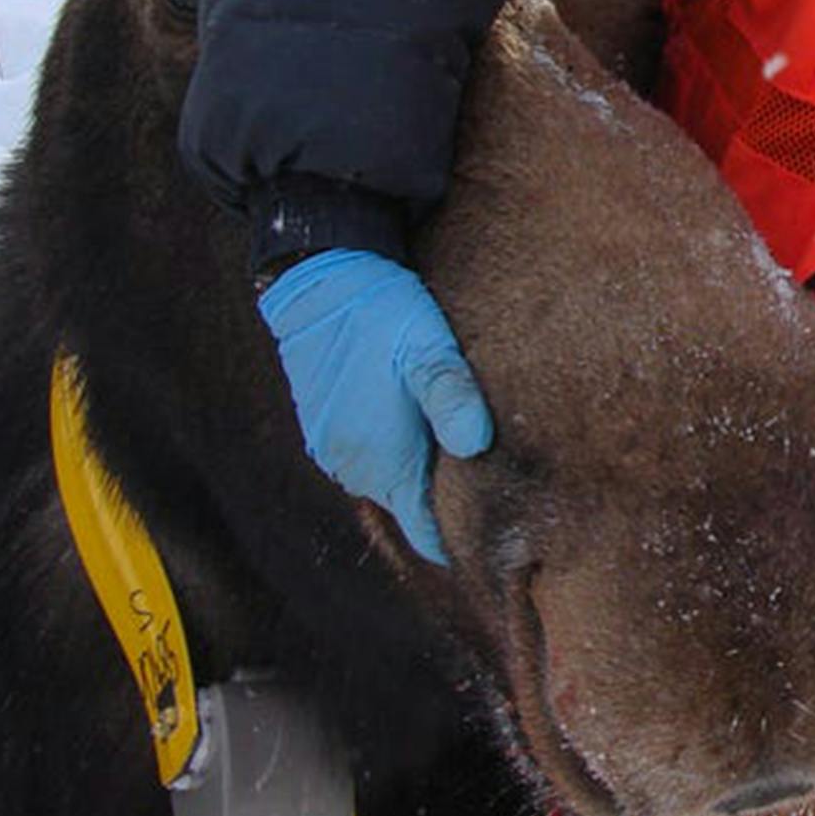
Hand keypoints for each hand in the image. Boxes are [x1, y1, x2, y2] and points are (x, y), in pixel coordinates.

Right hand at [257, 249, 494, 564]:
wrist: (318, 276)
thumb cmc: (379, 311)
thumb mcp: (427, 347)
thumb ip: (450, 395)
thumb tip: (475, 445)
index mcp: (382, 461)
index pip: (425, 532)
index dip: (459, 539)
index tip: (496, 537)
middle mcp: (352, 466)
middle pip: (407, 507)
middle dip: (442, 502)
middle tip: (489, 485)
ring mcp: (331, 449)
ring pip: (386, 480)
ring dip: (415, 471)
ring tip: (454, 448)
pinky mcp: (321, 427)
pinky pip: (365, 456)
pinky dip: (391, 449)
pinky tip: (414, 420)